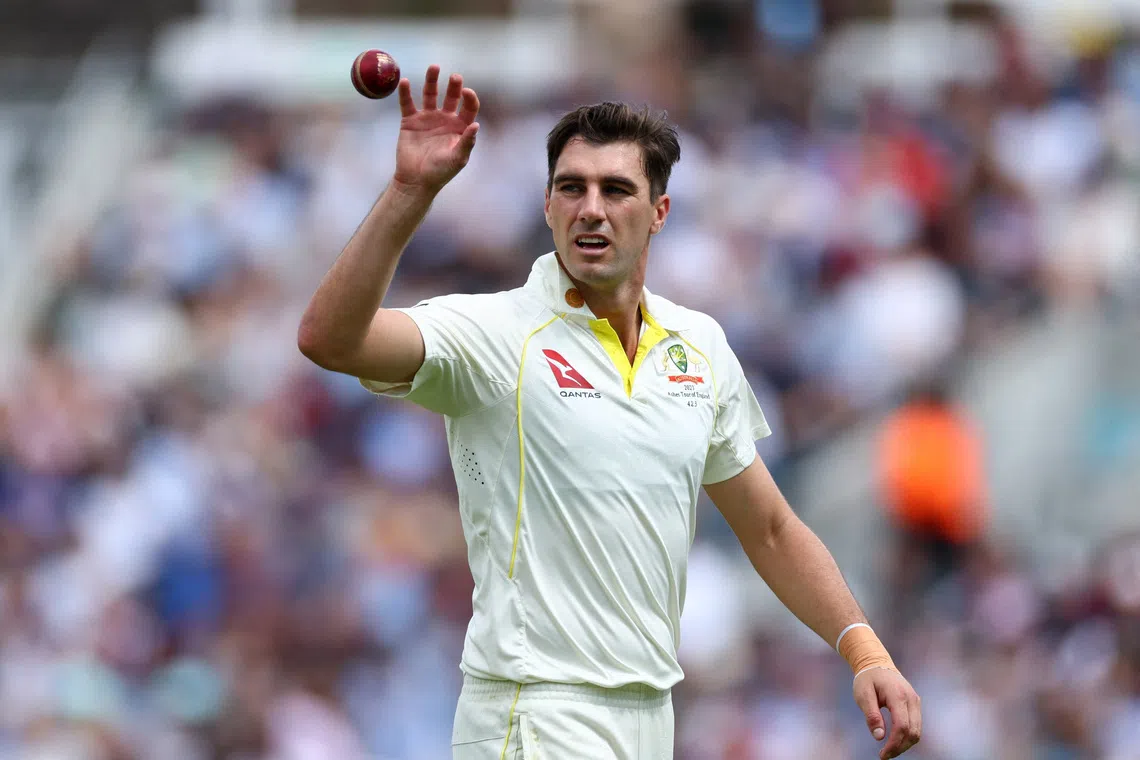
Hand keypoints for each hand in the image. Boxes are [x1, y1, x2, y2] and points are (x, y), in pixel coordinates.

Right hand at [392, 65, 480, 193]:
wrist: (416, 180)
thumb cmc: (440, 172)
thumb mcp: (457, 159)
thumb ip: (467, 142)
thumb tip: (477, 125)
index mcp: (460, 127)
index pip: (468, 107)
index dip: (469, 98)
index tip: (466, 92)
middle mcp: (445, 119)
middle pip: (451, 96)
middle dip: (454, 86)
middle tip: (455, 77)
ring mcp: (427, 118)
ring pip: (430, 94)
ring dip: (432, 80)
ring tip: (434, 67)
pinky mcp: (410, 120)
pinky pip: (407, 103)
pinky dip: (405, 92)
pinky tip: (405, 82)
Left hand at [853, 667, 921, 758]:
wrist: (876, 663)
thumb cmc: (867, 679)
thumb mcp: (863, 695)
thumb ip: (871, 715)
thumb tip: (880, 736)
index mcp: (898, 695)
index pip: (902, 726)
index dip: (894, 744)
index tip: (882, 754)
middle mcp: (912, 699)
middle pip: (913, 732)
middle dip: (900, 747)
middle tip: (885, 755)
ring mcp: (916, 701)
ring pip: (917, 731)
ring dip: (905, 744)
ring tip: (889, 750)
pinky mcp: (915, 705)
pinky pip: (916, 725)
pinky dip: (907, 736)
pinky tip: (895, 740)